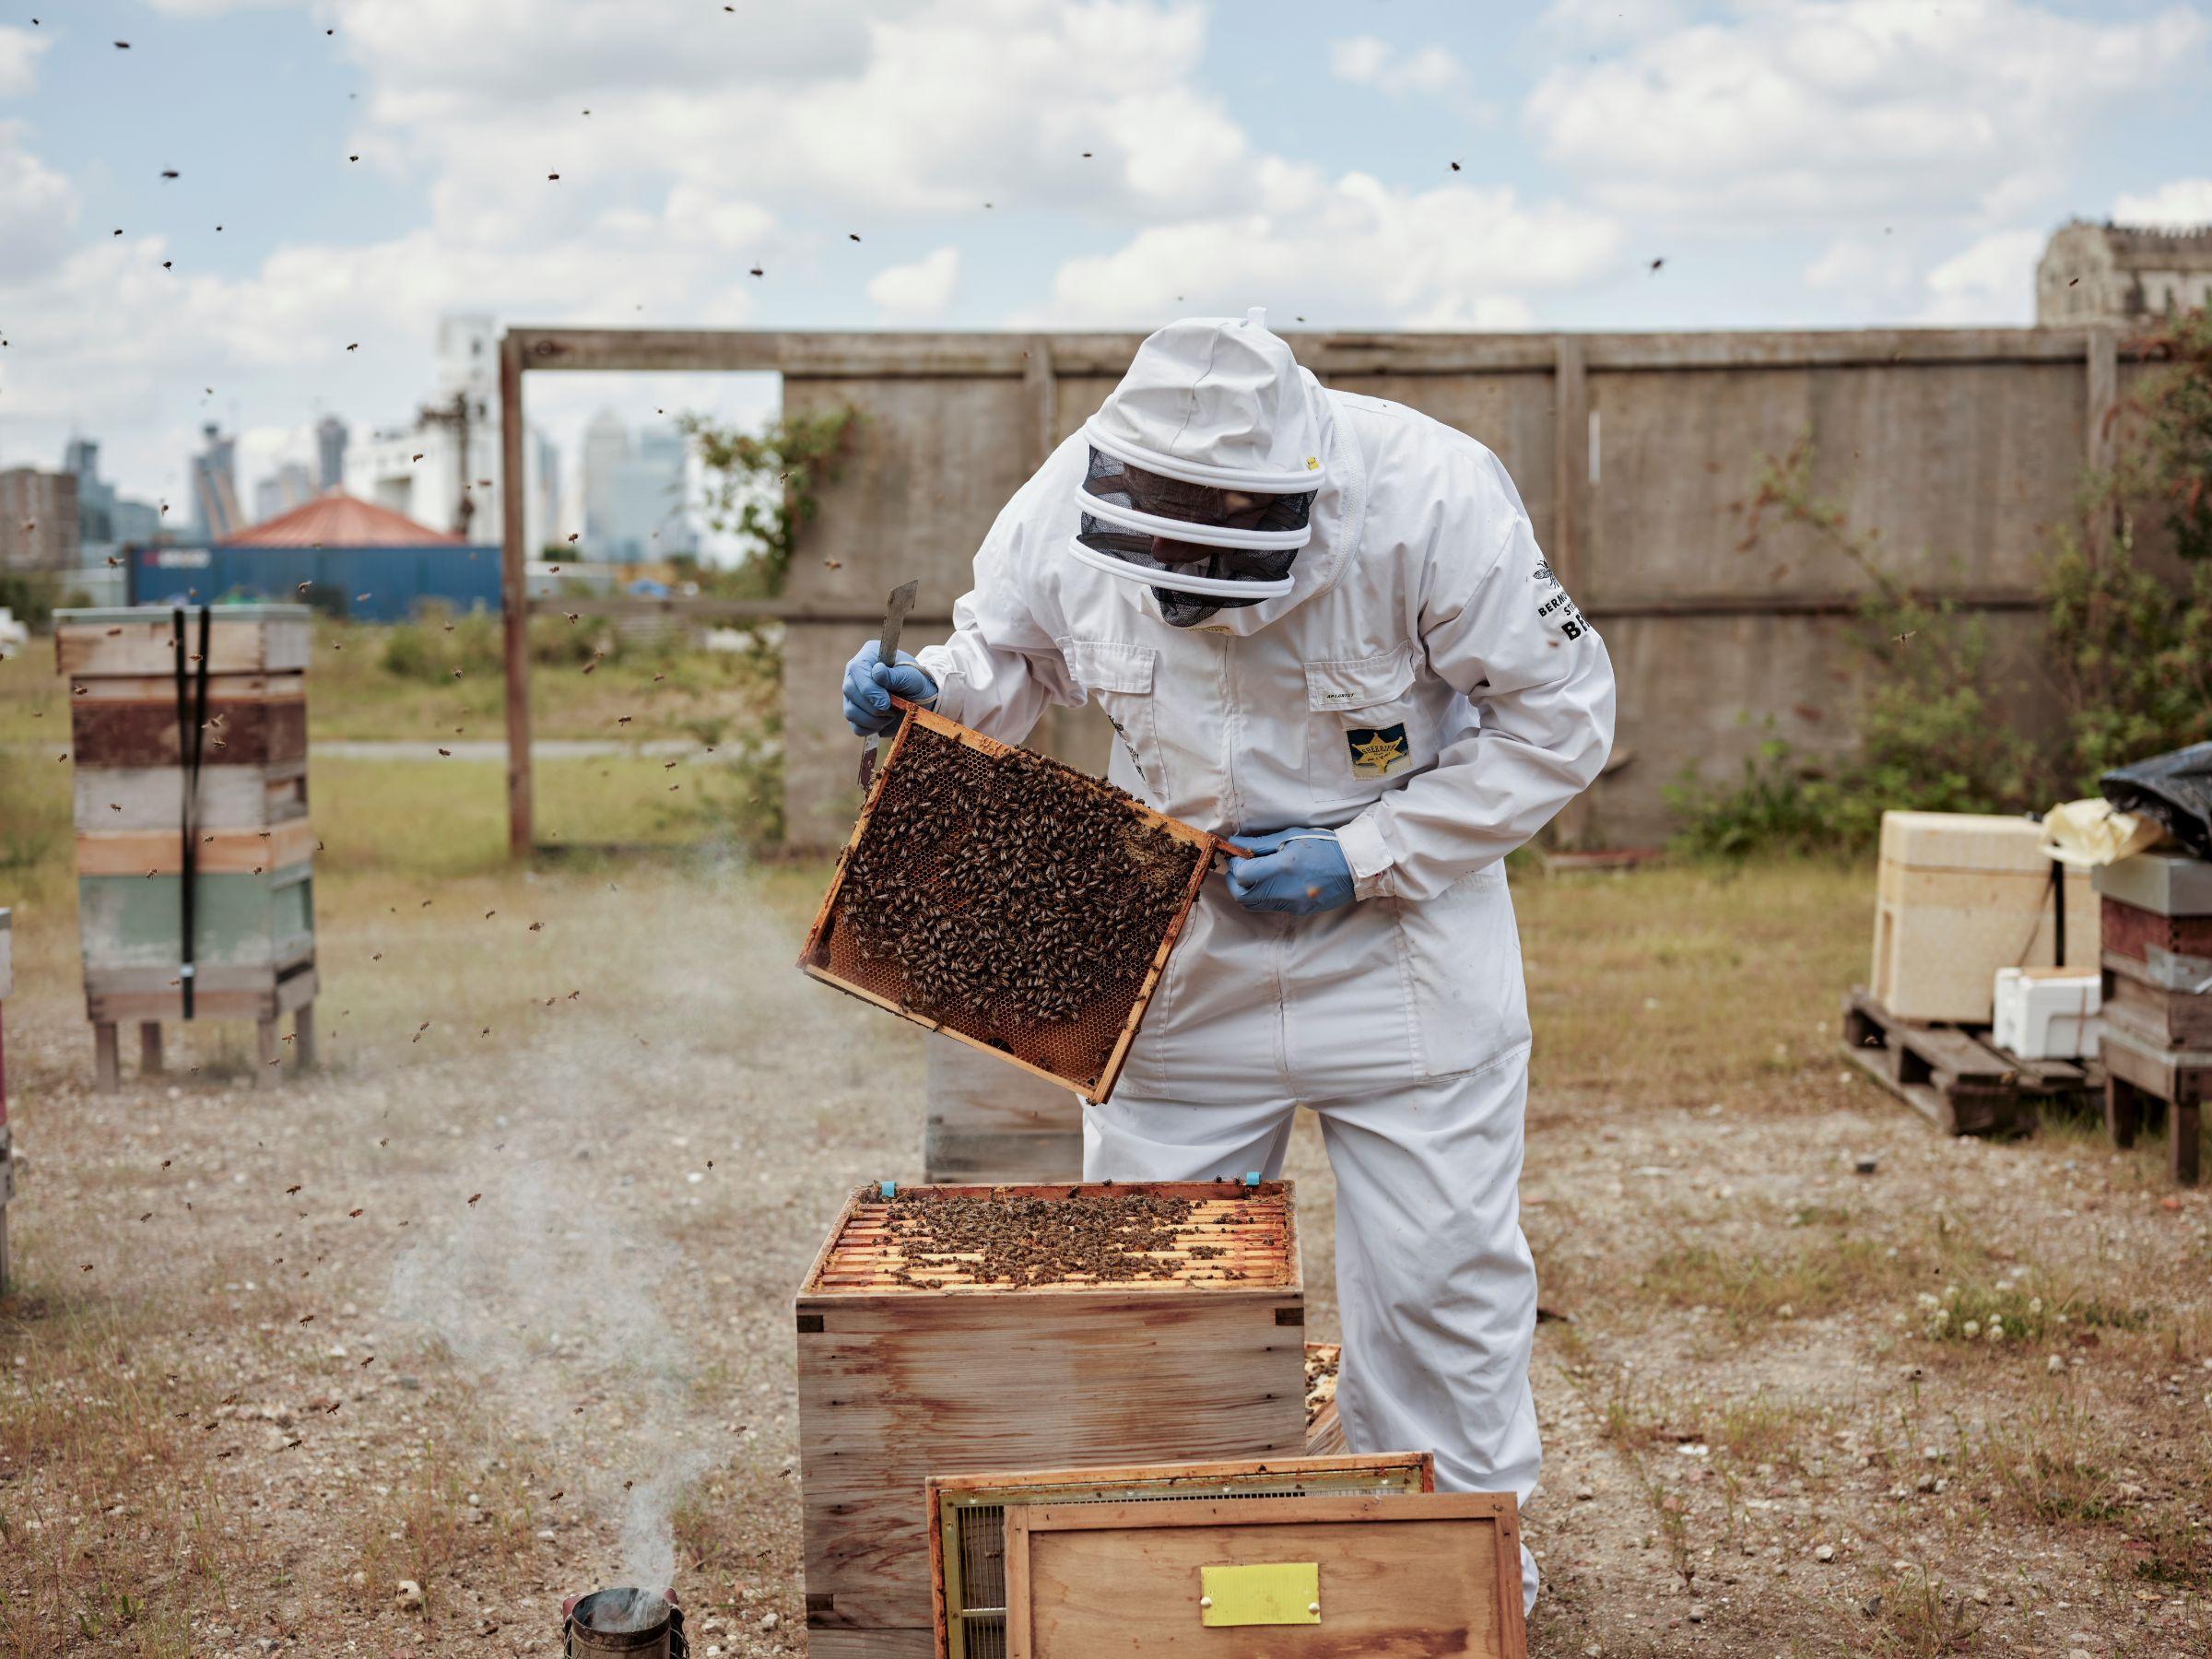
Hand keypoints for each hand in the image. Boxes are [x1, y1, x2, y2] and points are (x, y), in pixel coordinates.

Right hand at [842, 641, 938, 735]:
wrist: (921, 700)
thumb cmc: (915, 682)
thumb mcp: (911, 676)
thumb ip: (894, 675)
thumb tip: (877, 672)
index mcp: (867, 657)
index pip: (856, 670)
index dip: (869, 689)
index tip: (886, 702)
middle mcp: (855, 674)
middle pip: (849, 691)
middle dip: (873, 706)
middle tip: (893, 708)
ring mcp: (852, 695)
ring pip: (850, 711)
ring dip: (874, 719)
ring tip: (892, 713)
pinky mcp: (856, 714)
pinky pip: (856, 727)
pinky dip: (872, 728)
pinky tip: (885, 721)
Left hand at [1226, 828, 1354, 914]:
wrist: (1354, 866)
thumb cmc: (1323, 845)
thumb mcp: (1291, 837)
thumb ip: (1259, 843)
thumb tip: (1235, 842)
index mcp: (1282, 866)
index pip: (1242, 874)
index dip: (1235, 864)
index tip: (1239, 856)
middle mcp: (1284, 889)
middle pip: (1242, 896)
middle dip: (1235, 882)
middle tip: (1241, 868)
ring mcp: (1291, 903)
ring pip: (1254, 905)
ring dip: (1248, 891)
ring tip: (1255, 875)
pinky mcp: (1298, 910)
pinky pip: (1272, 907)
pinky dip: (1265, 896)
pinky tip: (1273, 883)